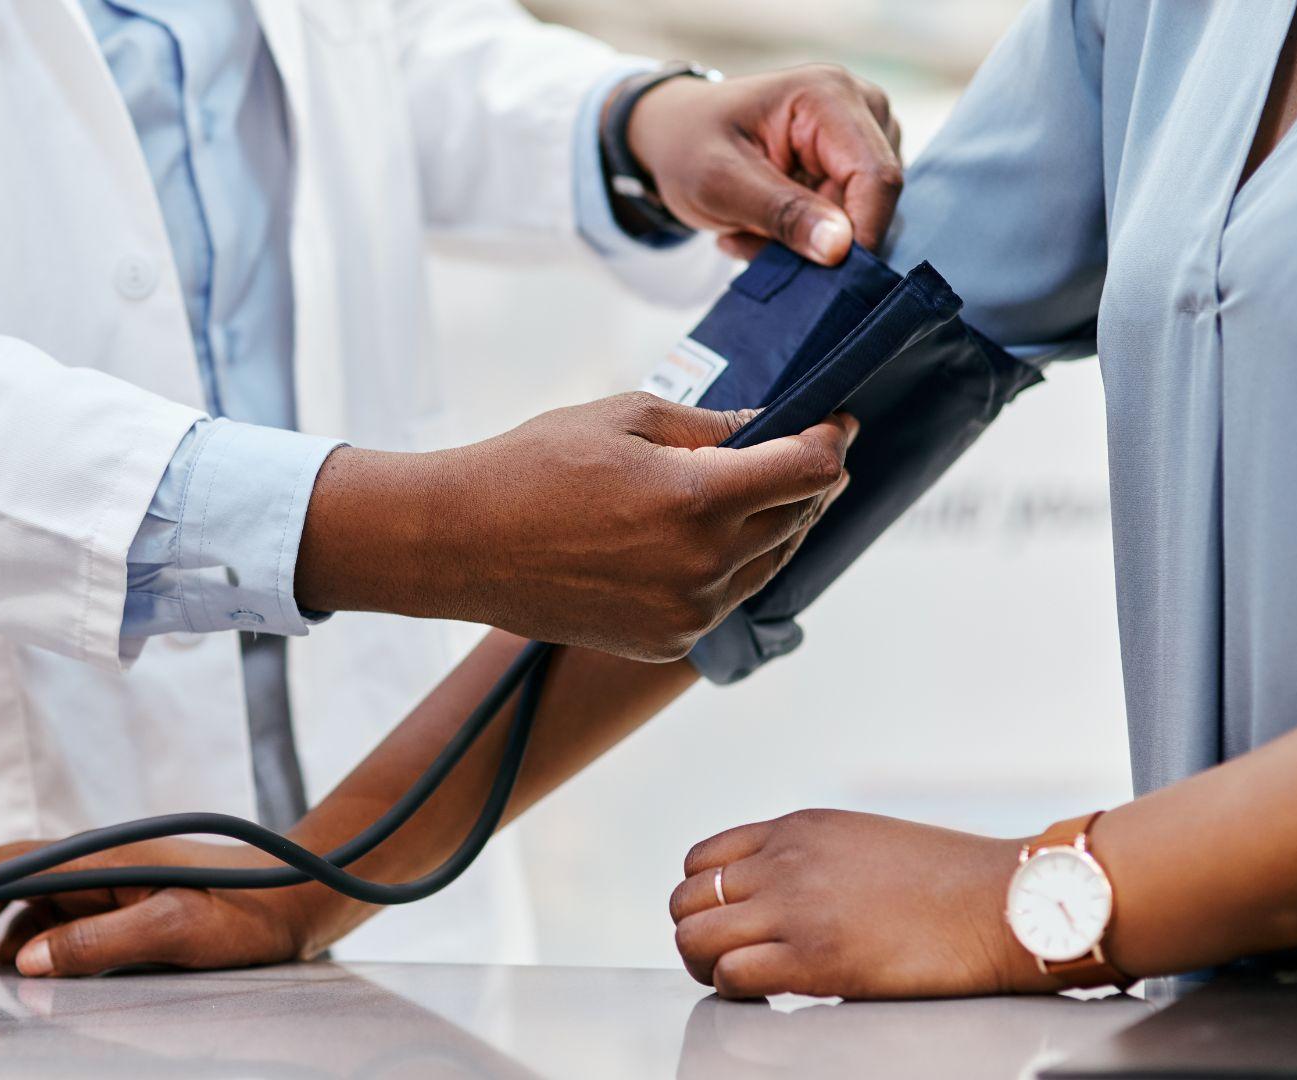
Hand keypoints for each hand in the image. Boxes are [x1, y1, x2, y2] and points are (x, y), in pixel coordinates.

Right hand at [0, 838, 330, 977]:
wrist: (298, 896)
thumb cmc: (247, 907)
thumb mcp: (174, 930)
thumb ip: (98, 941)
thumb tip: (26, 960)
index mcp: (97, 856)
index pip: (2, 866)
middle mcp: (91, 862)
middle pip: (2, 882)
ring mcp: (102, 881)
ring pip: (24, 906)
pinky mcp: (116, 901)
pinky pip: (55, 920)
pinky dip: (30, 946)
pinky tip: (30, 977)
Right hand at [296, 394, 855, 662]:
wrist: (458, 545)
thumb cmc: (530, 467)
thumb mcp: (623, 417)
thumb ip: (707, 425)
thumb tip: (764, 428)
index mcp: (697, 498)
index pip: (808, 470)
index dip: (832, 439)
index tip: (837, 421)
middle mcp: (703, 565)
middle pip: (800, 518)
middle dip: (812, 479)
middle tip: (810, 450)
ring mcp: (686, 613)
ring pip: (769, 565)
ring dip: (778, 526)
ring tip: (767, 491)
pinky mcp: (664, 642)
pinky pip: (725, 600)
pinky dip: (733, 567)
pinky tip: (711, 538)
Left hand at [626, 64, 902, 264]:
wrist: (675, 135)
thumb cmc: (689, 145)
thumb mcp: (719, 182)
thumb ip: (781, 213)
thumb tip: (839, 247)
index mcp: (829, 95)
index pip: (875, 175)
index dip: (861, 233)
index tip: (824, 276)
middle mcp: (860, 107)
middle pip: (875, 198)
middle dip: (823, 240)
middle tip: (755, 245)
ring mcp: (862, 136)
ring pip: (862, 216)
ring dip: (806, 242)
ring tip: (749, 231)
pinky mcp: (854, 165)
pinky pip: (848, 221)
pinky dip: (804, 238)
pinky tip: (761, 228)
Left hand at [669, 809, 1051, 998]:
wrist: (1004, 902)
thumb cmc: (951, 880)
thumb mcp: (862, 839)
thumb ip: (810, 856)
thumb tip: (781, 890)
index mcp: (796, 829)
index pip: (701, 861)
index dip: (704, 899)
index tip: (728, 925)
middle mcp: (784, 862)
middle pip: (685, 900)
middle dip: (698, 934)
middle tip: (728, 960)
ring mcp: (794, 908)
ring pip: (694, 937)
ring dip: (708, 965)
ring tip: (742, 980)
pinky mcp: (813, 957)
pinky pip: (730, 974)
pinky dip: (736, 990)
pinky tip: (769, 994)